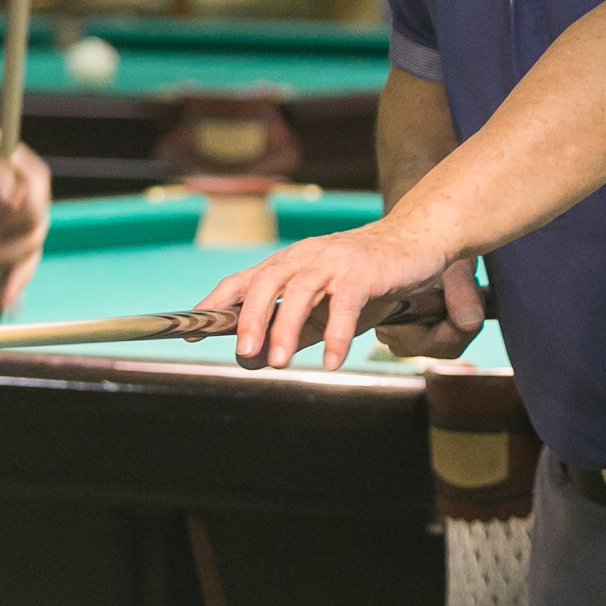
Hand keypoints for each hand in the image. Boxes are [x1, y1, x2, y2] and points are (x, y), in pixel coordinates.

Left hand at [0, 122, 51, 313]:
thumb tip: (8, 200)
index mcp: (32, 181)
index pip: (33, 208)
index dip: (12, 220)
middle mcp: (34, 207)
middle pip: (32, 238)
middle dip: (4, 253)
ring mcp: (22, 228)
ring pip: (27, 259)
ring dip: (12, 278)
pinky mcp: (7, 245)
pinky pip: (14, 270)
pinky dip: (12, 288)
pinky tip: (4, 308)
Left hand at [199, 222, 477, 371]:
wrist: (414, 243)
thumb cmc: (363, 279)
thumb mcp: (323, 309)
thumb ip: (293, 331)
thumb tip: (256, 360)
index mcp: (287, 264)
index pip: (242, 281)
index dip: (214, 305)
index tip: (191, 334)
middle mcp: (303, 257)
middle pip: (265, 282)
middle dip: (249, 318)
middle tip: (241, 353)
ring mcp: (333, 261)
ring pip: (300, 290)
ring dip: (285, 327)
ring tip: (276, 362)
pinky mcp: (363, 271)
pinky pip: (345, 303)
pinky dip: (337, 334)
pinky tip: (332, 362)